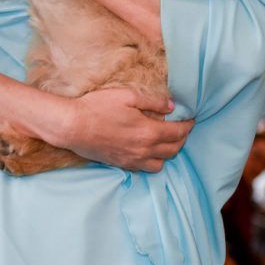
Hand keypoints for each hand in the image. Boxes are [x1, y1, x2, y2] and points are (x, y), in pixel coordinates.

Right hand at [61, 88, 193, 171]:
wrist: (73, 126)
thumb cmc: (98, 107)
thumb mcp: (127, 96)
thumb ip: (153, 101)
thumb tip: (171, 106)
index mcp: (149, 132)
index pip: (177, 133)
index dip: (187, 126)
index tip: (191, 119)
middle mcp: (144, 150)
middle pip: (173, 150)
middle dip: (181, 139)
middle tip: (182, 129)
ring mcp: (132, 160)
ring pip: (161, 163)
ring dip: (168, 153)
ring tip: (165, 141)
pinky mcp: (122, 164)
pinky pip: (145, 168)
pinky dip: (152, 161)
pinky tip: (148, 151)